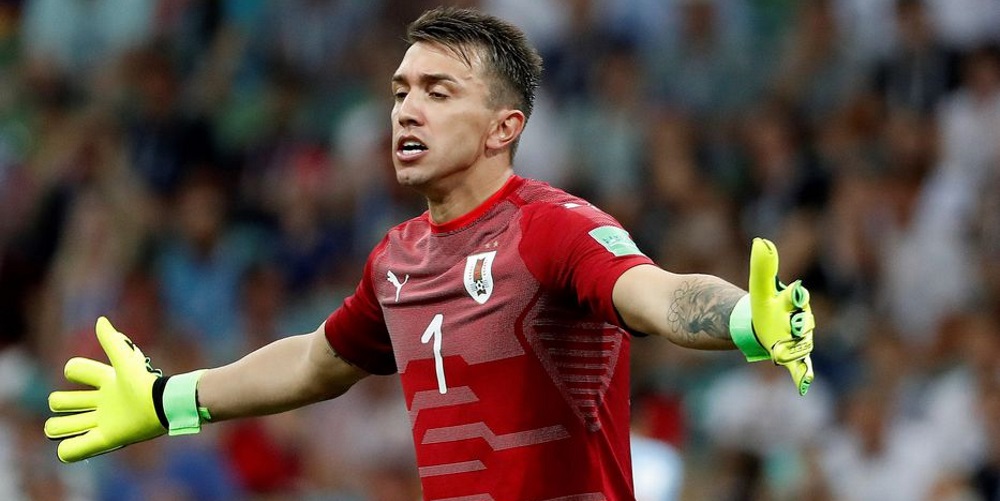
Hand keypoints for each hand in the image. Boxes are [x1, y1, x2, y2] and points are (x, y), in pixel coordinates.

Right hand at [45, 317, 165, 461]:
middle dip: (58, 402)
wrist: (163, 407)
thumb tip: (100, 320)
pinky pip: (78, 448)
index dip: (73, 371)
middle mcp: (102, 402)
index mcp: (106, 381)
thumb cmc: (144, 382)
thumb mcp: (125, 360)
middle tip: (66, 404)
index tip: (78, 373)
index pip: (76, 371)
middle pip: (64, 401)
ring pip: (66, 425)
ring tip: (58, 427)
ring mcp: (103, 421)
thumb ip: (112, 341)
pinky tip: (66, 446)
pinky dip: (67, 450)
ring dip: (57, 427)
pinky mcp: (107, 439)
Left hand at [748, 238, 814, 394]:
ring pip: (800, 344)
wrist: (759, 325)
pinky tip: (803, 385)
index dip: (794, 294)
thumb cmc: (764, 305)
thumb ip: (763, 266)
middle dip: (799, 324)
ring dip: (795, 349)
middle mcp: (799, 320)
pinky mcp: (792, 356)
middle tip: (795, 324)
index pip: (794, 296)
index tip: (794, 290)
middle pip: (802, 322)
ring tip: (783, 353)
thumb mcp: (760, 288)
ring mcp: (798, 339)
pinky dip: (803, 374)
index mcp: (791, 301)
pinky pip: (801, 366)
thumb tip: (760, 241)